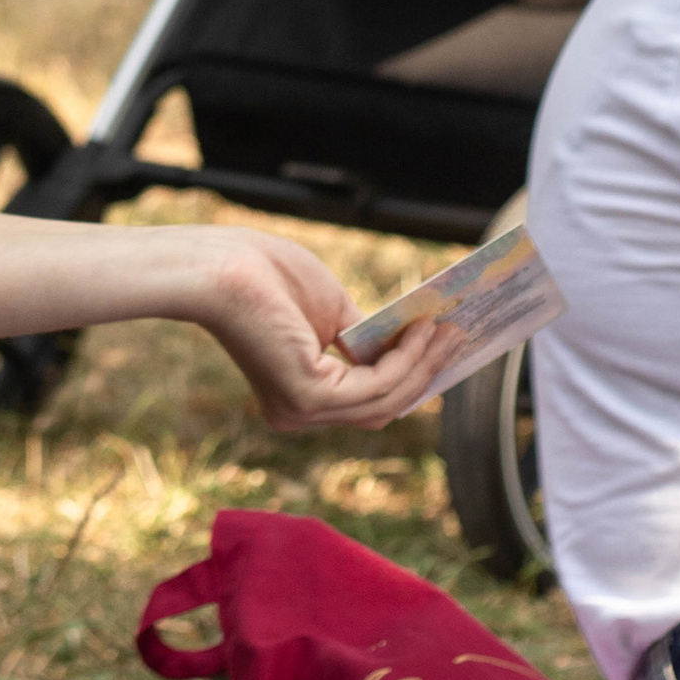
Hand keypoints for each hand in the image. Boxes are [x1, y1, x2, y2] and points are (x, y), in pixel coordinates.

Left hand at [179, 232, 439, 431]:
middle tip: (461, 339)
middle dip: (427, 373)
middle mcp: (299, 414)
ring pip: (388, 397)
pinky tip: (424, 328)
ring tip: (451, 328)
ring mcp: (304, 412)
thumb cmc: (262, 274)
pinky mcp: (310, 397)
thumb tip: (409, 345)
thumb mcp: (329, 309)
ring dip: (425, 362)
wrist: (218, 265)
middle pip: (384, 407)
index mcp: (300, 396)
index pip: (367, 401)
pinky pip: (378, 384)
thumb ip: (364, 336)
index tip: (445, 350)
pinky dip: (408, 358)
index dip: (411, 379)